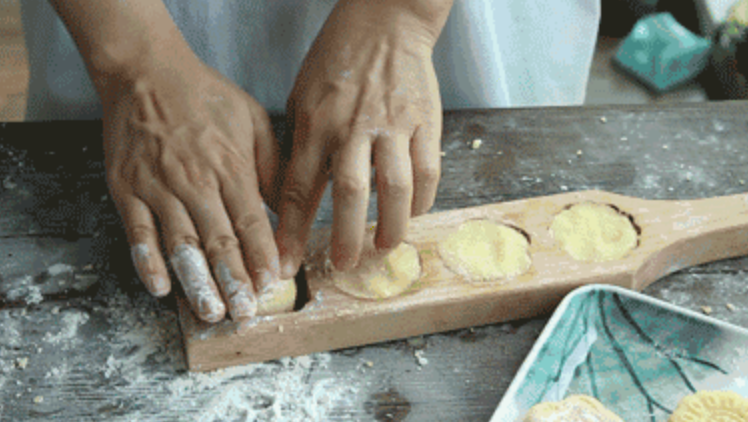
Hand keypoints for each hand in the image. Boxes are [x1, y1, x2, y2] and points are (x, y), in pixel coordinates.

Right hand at [101, 49, 281, 322]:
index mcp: (231, 167)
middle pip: (219, 242)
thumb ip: (270, 166)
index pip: (250, 223)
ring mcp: (158, 188)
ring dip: (197, 283)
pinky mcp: (127, 189)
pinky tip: (160, 289)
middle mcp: (195, 182)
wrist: (146, 72)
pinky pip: (139, 234)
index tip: (272, 285)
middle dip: (234, 283)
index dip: (262, 257)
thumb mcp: (252, 121)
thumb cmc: (205, 96)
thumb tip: (285, 208)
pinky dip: (148, 263)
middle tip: (244, 315)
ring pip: (181, 245)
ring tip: (210, 313)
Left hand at [276, 0, 451, 277]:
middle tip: (344, 265)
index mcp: (315, 123)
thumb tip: (289, 195)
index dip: (291, 231)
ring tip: (385, 248)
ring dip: (391, 226)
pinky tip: (414, 214)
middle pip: (349, 194)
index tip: (285, 264)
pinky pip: (427, 170)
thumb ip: (299, 146)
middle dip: (345, 238)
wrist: (384, 21)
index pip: (298, 187)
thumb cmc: (337, 59)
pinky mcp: (424, 122)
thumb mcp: (302, 97)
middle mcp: (352, 127)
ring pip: (395, 187)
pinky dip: (422, 200)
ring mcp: (392, 125)